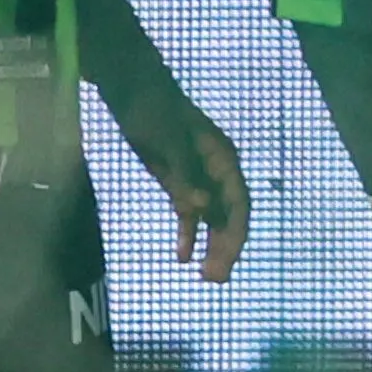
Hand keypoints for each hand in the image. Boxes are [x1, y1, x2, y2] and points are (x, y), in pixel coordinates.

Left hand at [143, 110, 247, 284]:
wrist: (133, 92)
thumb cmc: (154, 111)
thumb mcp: (167, 140)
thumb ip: (184, 175)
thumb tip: (200, 209)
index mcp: (222, 160)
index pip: (238, 203)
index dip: (236, 234)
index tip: (226, 262)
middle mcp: (216, 172)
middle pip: (229, 215)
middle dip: (226, 246)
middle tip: (215, 279)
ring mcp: (198, 177)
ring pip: (213, 217)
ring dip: (211, 245)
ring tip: (206, 276)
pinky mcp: (179, 181)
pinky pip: (190, 212)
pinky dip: (188, 233)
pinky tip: (182, 256)